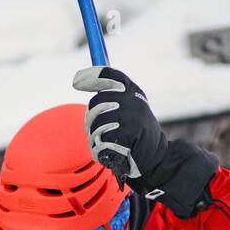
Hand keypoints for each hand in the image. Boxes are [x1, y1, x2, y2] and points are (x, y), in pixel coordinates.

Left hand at [72, 65, 167, 183]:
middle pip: (96, 104)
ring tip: (105, 142)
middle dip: (90, 119)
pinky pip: (100, 143)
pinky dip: (100, 150)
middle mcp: (133, 101)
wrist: (154, 154)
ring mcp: (131, 118)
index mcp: (132, 91)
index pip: (108, 76)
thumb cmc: (135, 128)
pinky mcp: (128, 137)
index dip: (90, 77)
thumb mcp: (128, 104)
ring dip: (95, 138)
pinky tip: (109, 152)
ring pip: (96, 126)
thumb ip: (110, 90)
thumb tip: (79, 79)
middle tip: (94, 129)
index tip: (76, 82)